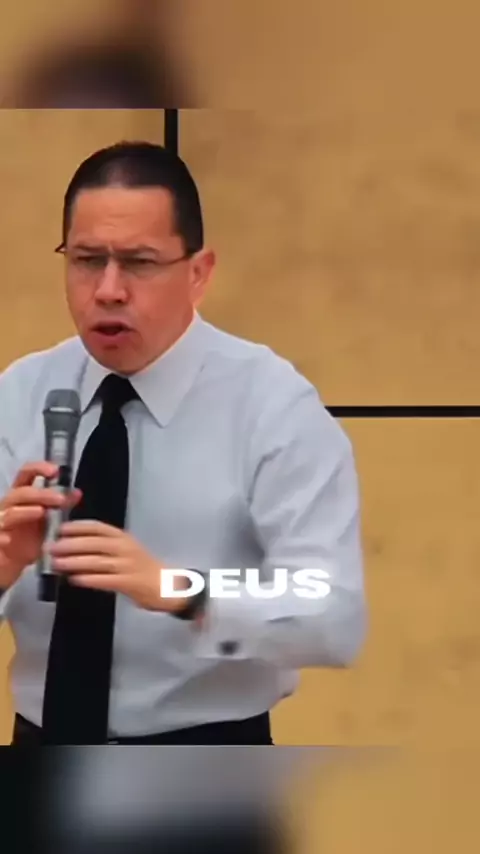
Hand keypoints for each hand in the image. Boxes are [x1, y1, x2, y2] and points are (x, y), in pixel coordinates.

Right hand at [0, 462, 81, 589]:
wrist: (9, 565)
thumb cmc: (26, 540)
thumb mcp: (46, 521)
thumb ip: (60, 506)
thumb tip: (77, 492)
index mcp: (21, 497)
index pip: (26, 474)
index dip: (39, 468)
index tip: (55, 471)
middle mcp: (9, 506)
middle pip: (21, 493)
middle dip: (41, 494)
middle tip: (61, 500)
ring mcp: (0, 522)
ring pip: (10, 512)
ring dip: (26, 512)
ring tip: (42, 512)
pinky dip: (3, 536)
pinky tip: (10, 539)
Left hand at [47, 519, 190, 612]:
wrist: (169, 585)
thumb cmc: (143, 567)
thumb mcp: (126, 550)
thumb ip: (105, 546)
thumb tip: (75, 545)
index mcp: (123, 537)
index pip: (98, 527)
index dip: (77, 526)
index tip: (60, 529)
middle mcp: (125, 548)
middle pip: (94, 543)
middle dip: (71, 544)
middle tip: (51, 547)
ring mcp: (128, 565)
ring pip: (97, 561)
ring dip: (75, 562)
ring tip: (57, 564)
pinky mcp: (130, 583)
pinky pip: (105, 580)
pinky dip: (89, 579)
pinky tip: (74, 580)